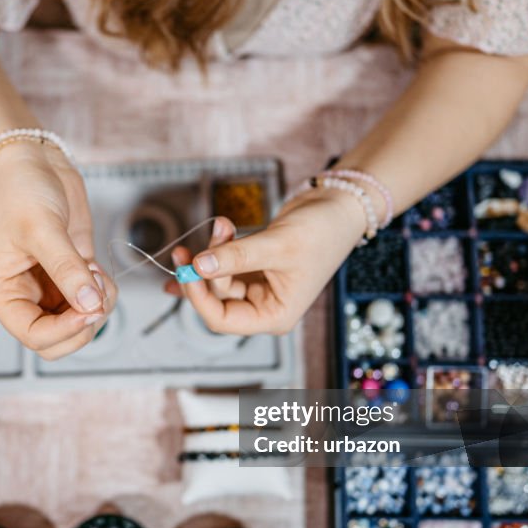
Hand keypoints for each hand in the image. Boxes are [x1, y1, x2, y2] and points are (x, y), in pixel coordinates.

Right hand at [0, 141, 116, 359]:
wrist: (36, 161)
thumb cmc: (21, 190)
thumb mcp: (42, 228)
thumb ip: (67, 270)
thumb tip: (89, 305)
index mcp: (3, 293)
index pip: (33, 336)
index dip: (64, 331)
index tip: (88, 309)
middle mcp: (25, 296)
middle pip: (58, 341)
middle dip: (84, 325)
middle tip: (96, 295)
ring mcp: (51, 288)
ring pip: (80, 324)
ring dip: (98, 306)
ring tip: (94, 272)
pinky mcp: (73, 276)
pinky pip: (94, 301)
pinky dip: (104, 292)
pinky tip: (95, 266)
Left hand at [165, 189, 364, 334]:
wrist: (339, 207)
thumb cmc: (322, 232)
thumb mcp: (277, 245)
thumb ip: (236, 257)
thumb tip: (199, 265)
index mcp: (274, 316)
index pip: (222, 320)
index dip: (199, 298)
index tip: (187, 270)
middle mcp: (264, 307)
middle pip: (215, 299)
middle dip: (203, 270)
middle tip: (191, 246)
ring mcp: (258, 288)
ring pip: (218, 278)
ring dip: (213, 252)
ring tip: (223, 224)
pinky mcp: (254, 268)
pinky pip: (224, 265)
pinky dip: (218, 248)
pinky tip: (213, 233)